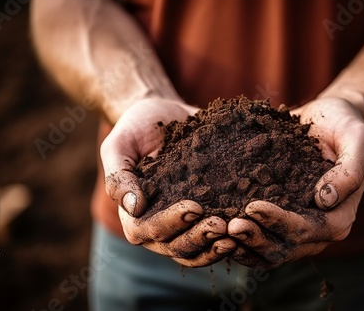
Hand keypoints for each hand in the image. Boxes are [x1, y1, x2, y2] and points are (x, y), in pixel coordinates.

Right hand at [101, 98, 235, 266]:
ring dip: (215, 247)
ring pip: (196, 250)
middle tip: (220, 225)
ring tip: (235, 233)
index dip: (170, 224)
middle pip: (175, 246)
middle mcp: (158, 225)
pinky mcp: (204, 215)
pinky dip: (226, 240)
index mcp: (133, 213)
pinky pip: (213, 239)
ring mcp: (182, 224)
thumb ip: (119, 175)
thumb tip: (134, 207)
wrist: (165, 114)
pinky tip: (245, 230)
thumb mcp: (119, 144)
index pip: (147, 230)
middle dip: (198, 238)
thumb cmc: (136, 128)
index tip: (193, 208)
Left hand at [227, 97, 363, 268]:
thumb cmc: (344, 126)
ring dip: (244, 245)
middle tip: (229, 225)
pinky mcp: (280, 218)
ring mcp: (297, 226)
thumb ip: (349, 170)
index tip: (252, 206)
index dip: (280, 222)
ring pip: (269, 249)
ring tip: (219, 229)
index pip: (308, 230)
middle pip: (285, 247)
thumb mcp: (358, 139)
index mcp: (340, 216)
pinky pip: (259, 237)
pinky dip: (240, 239)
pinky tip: (218, 227)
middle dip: (256, 238)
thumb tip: (325, 200)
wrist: (328, 119)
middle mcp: (318, 229)